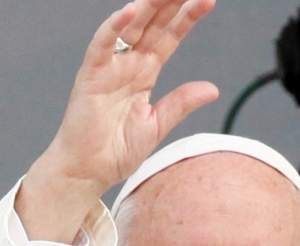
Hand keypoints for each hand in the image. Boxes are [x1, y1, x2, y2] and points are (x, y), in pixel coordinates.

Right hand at [18, 0, 218, 242]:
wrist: (87, 173)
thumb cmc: (114, 151)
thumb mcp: (156, 125)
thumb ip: (180, 104)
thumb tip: (212, 89)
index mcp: (144, 73)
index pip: (169, 37)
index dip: (187, 18)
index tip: (207, 0)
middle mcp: (127, 65)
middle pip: (152, 24)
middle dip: (171, 3)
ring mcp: (108, 68)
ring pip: (129, 28)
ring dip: (147, 6)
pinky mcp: (90, 77)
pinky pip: (100, 46)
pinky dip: (112, 28)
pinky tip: (129, 12)